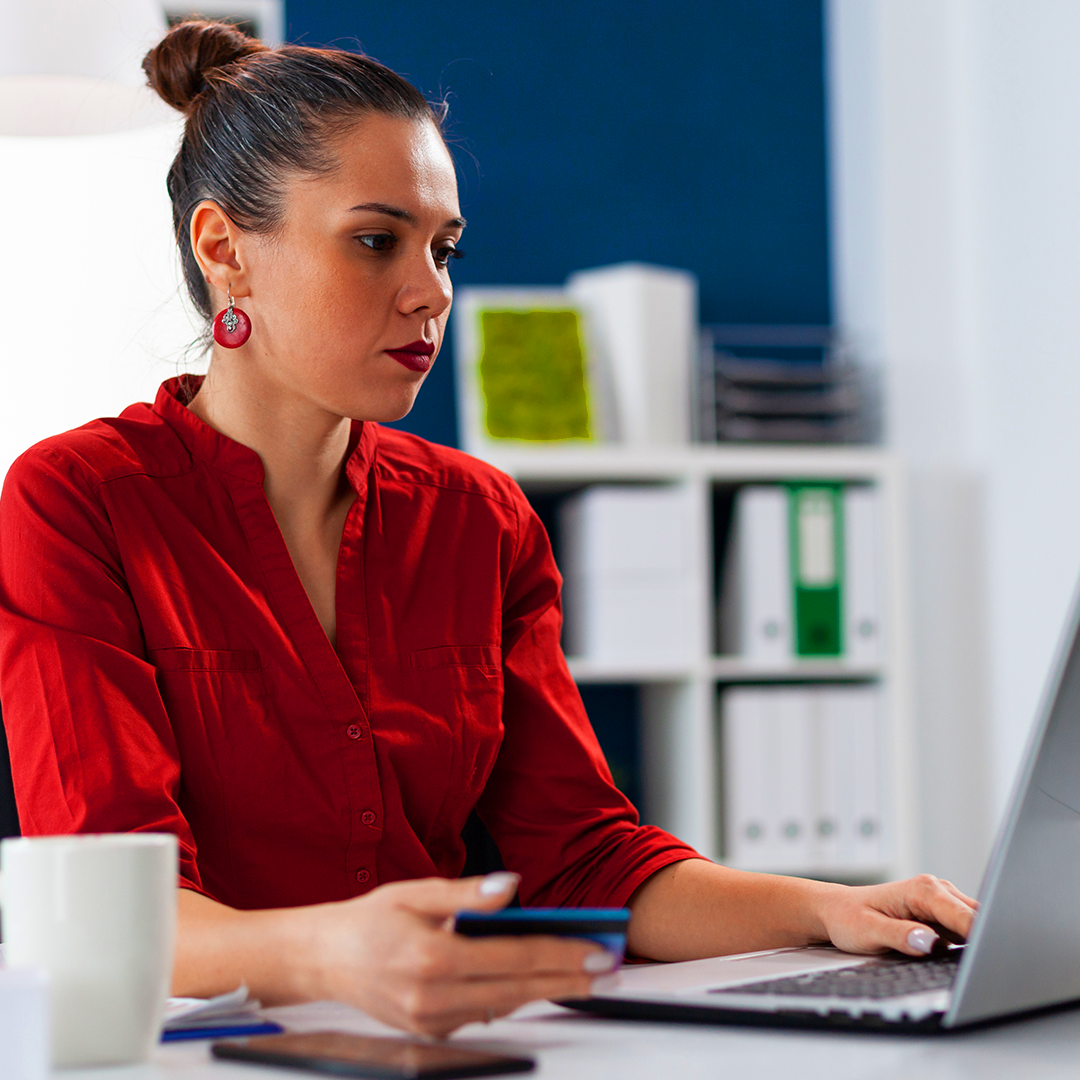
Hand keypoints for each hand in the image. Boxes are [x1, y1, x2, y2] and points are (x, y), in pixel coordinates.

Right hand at [301, 872, 616, 1036]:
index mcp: (432, 958)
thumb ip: (467, 893)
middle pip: (519, 989)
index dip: (561, 954)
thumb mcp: (416, 892)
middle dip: (569, 978)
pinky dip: (514, 995)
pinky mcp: (431, 1031)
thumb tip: (511, 887)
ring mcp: (432, 1021)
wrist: (323, 959)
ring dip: (548, 988)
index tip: (598, 950)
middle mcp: (433, 998)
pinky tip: (540, 981)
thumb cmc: (370, 920)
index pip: (514, 959)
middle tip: (609, 969)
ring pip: (506, 1005)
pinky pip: (484, 1013)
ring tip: (586, 973)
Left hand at [814, 874, 978, 955]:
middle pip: (979, 918)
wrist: (835, 911)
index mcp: (922, 890)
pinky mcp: (942, 916)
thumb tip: (930, 942)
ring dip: (981, 943)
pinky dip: (971, 945)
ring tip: (979, 968)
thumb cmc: (848, 918)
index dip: (982, 939)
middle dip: (988, 941)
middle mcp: (936, 890)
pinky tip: (966, 961)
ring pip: (977, 924)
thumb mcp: (868, 930)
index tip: (992, 960)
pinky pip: (966, 931)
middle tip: (990, 970)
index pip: (965, 917)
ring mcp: (941, 902)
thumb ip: (900, 936)